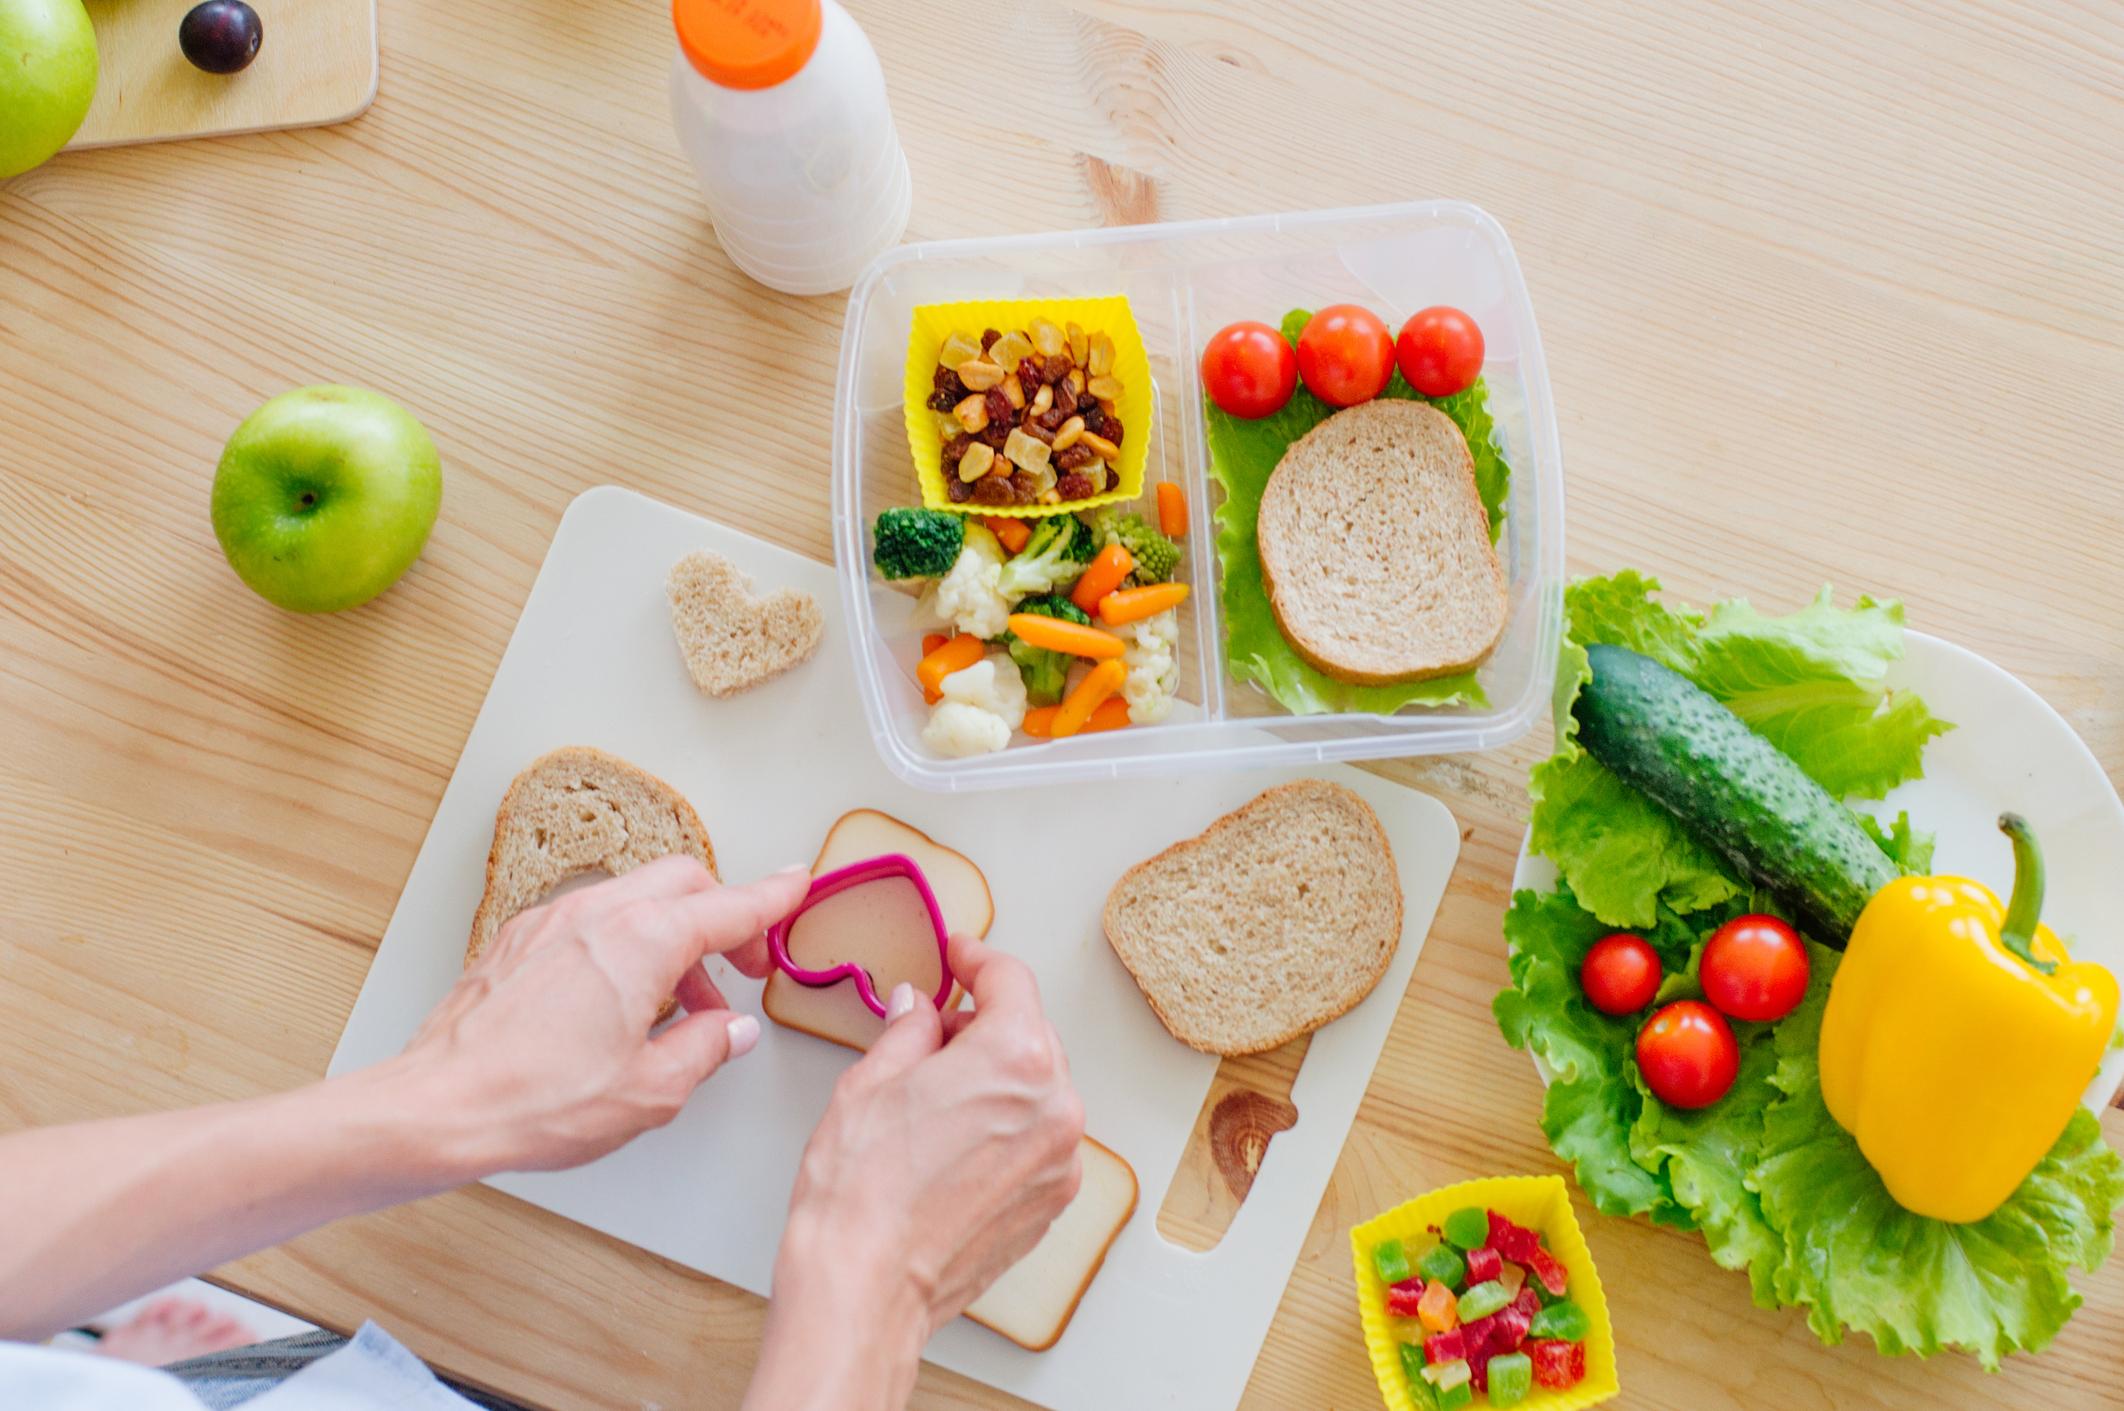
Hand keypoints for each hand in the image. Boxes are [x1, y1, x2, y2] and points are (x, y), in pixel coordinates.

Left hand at [395, 856, 808, 1177]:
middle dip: (723, 914)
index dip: (773, 899)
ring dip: (671, 935)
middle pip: (684, 883)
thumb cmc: (535, 1101)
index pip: (731, 906)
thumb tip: (730, 1032)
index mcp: (644, 941)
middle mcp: (599, 913)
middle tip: (741, 965)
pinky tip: (617, 999)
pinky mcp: (517, 940)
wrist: (437, 1107)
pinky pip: (589, 919)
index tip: (797, 885)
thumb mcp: (651, 1091)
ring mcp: (551, 920)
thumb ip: (704, 1050)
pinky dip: (622, 942)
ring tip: (678, 1004)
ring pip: (634, 898)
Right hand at [747, 935, 1084, 1409]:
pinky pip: (1037, 1141)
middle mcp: (1055, 1106)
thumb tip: (919, 1011)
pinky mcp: (1051, 1204)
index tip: (959, 958)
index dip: (977, 960)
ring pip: (1036, 1090)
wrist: (864, 1286)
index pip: (1010, 980)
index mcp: (1016, 1058)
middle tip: (932, 1031)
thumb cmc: (861, 1192)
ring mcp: (1059, 1161)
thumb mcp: (872, 1080)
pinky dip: (1006, 1127)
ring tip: (935, 1096)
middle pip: (1030, 1035)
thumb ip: (910, 1030)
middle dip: (984, 1024)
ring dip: (996, 1080)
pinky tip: (953, 1142)